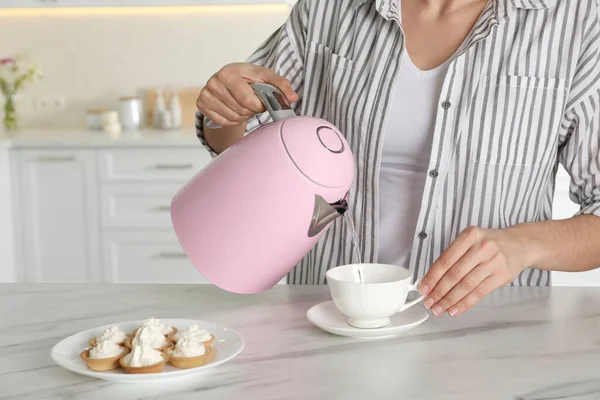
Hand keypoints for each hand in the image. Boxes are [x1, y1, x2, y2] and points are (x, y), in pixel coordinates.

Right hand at [196, 63, 298, 126]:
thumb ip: (282, 85)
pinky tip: (234, 110)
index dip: (259, 106)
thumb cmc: (249, 78)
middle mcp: (214, 82)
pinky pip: (223, 122)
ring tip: (243, 105)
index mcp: (230, 72)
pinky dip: (232, 120)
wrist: (228, 78)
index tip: (261, 101)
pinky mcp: (202, 104)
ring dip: (243, 116)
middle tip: (252, 103)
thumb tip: (293, 98)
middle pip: (240, 111)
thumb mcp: (266, 77)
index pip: (248, 101)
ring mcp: (206, 93)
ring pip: (232, 118)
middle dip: (251, 111)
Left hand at [418, 226, 538, 316]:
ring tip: (439, 309)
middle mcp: (481, 247)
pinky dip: (464, 303)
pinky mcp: (501, 276)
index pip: (445, 259)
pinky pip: (479, 293)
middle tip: (428, 302)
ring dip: (449, 300)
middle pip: (454, 274)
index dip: (432, 276)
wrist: (520, 244)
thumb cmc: (490, 244)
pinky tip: (454, 309)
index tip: (423, 288)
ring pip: (466, 285)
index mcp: (469, 235)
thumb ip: (453, 256)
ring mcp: (493, 262)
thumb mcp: (471, 240)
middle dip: (438, 291)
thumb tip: (432, 279)